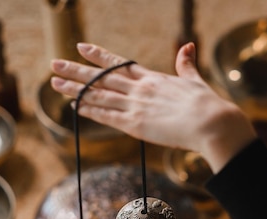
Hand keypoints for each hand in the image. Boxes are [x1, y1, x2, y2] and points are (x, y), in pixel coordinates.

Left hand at [50, 42, 256, 171]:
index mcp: (153, 78)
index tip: (81, 47)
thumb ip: (186, 64)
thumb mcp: (194, 80)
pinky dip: (90, 110)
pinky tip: (74, 106)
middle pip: (101, 77)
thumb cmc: (208, 104)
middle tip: (55, 64)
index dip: (99, 56)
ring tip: (55, 83)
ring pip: (99, 95)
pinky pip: (107, 116)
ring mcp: (136, 106)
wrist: (211, 122)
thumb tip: (187, 46)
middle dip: (76, 71)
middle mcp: (140, 89)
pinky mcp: (136, 124)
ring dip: (75, 89)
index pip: (120, 64)